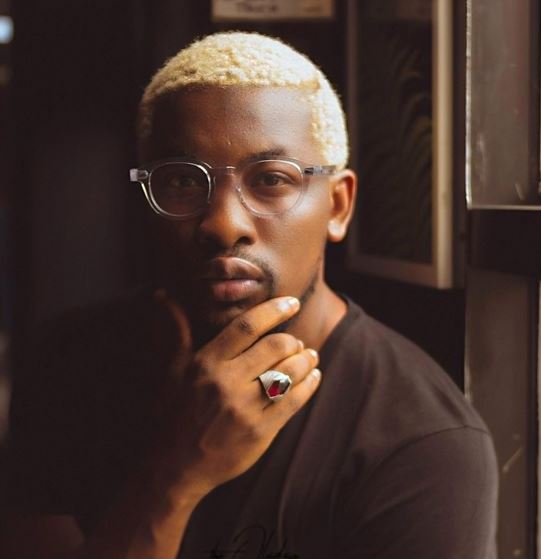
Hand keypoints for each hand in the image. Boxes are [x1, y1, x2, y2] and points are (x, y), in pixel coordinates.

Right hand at [150, 292, 321, 498]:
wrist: (174, 467)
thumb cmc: (173, 413)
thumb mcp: (171, 370)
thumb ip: (176, 331)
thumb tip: (163, 294)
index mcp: (206, 363)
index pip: (247, 327)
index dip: (273, 311)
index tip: (291, 303)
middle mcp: (226, 383)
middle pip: (274, 347)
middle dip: (292, 340)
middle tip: (298, 341)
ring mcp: (244, 409)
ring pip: (288, 373)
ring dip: (306, 360)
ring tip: (311, 355)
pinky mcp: (260, 432)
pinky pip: (293, 402)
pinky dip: (309, 385)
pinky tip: (314, 377)